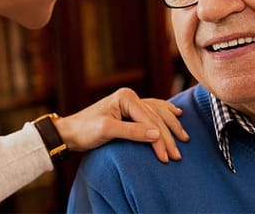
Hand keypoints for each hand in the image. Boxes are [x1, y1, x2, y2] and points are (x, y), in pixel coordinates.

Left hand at [53, 88, 189, 162]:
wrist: (70, 132)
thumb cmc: (84, 130)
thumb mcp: (107, 131)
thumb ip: (132, 131)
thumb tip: (157, 134)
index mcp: (125, 97)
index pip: (149, 120)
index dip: (159, 139)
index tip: (166, 156)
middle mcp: (130, 97)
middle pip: (156, 118)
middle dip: (168, 137)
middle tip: (177, 155)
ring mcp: (131, 102)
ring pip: (158, 113)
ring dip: (171, 126)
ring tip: (184, 138)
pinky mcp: (130, 110)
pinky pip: (154, 111)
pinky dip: (166, 114)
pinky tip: (177, 114)